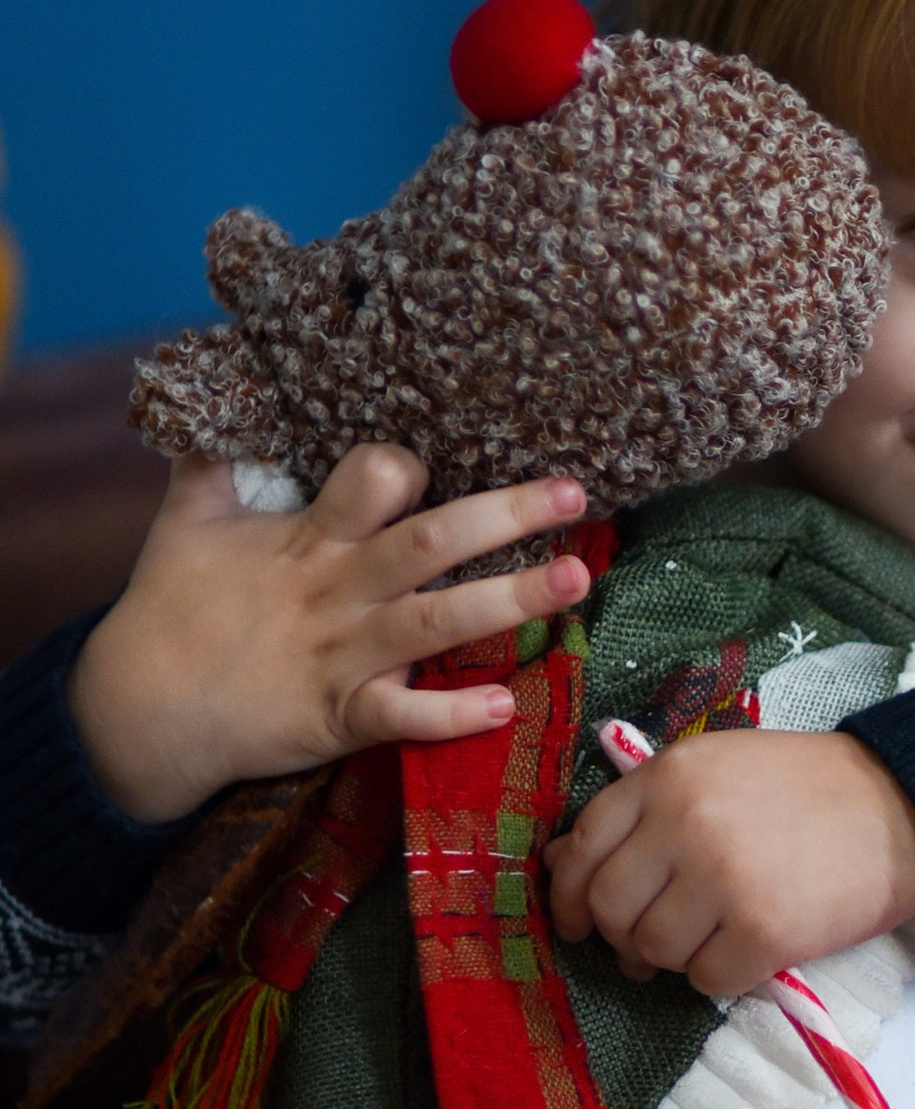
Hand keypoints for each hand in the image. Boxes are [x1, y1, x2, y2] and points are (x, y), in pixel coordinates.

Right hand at [67, 449, 593, 823]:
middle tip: (576, 494)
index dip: (405, 468)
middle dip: (504, 515)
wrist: (143, 708)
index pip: (369, 483)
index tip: (436, 463)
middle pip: (428, 544)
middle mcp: (336, 591)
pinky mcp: (342, 716)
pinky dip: (452, 713)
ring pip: (437, 622)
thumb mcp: (185, 520)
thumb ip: (214, 459)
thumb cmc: (173, 606)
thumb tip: (228, 392)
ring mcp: (343, 655)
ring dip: (512, 601)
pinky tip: (506, 705)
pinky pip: (405, 715)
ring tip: (577, 578)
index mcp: (306, 539)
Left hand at [544, 730, 914, 995]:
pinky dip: (719, 976)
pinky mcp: (765, 932)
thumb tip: (559, 866)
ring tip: (709, 938)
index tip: (577, 920)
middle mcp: (688, 824)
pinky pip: (706, 979)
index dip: (568, 893)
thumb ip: (640, 811)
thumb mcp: (715, 771)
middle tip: (647, 942)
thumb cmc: (806, 790)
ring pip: (654, 950)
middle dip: (621, 935)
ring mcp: (725, 881)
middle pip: (611, 907)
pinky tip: (747, 950)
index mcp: (670, 777)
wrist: (903, 811)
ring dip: (673, 958)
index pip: (584, 844)